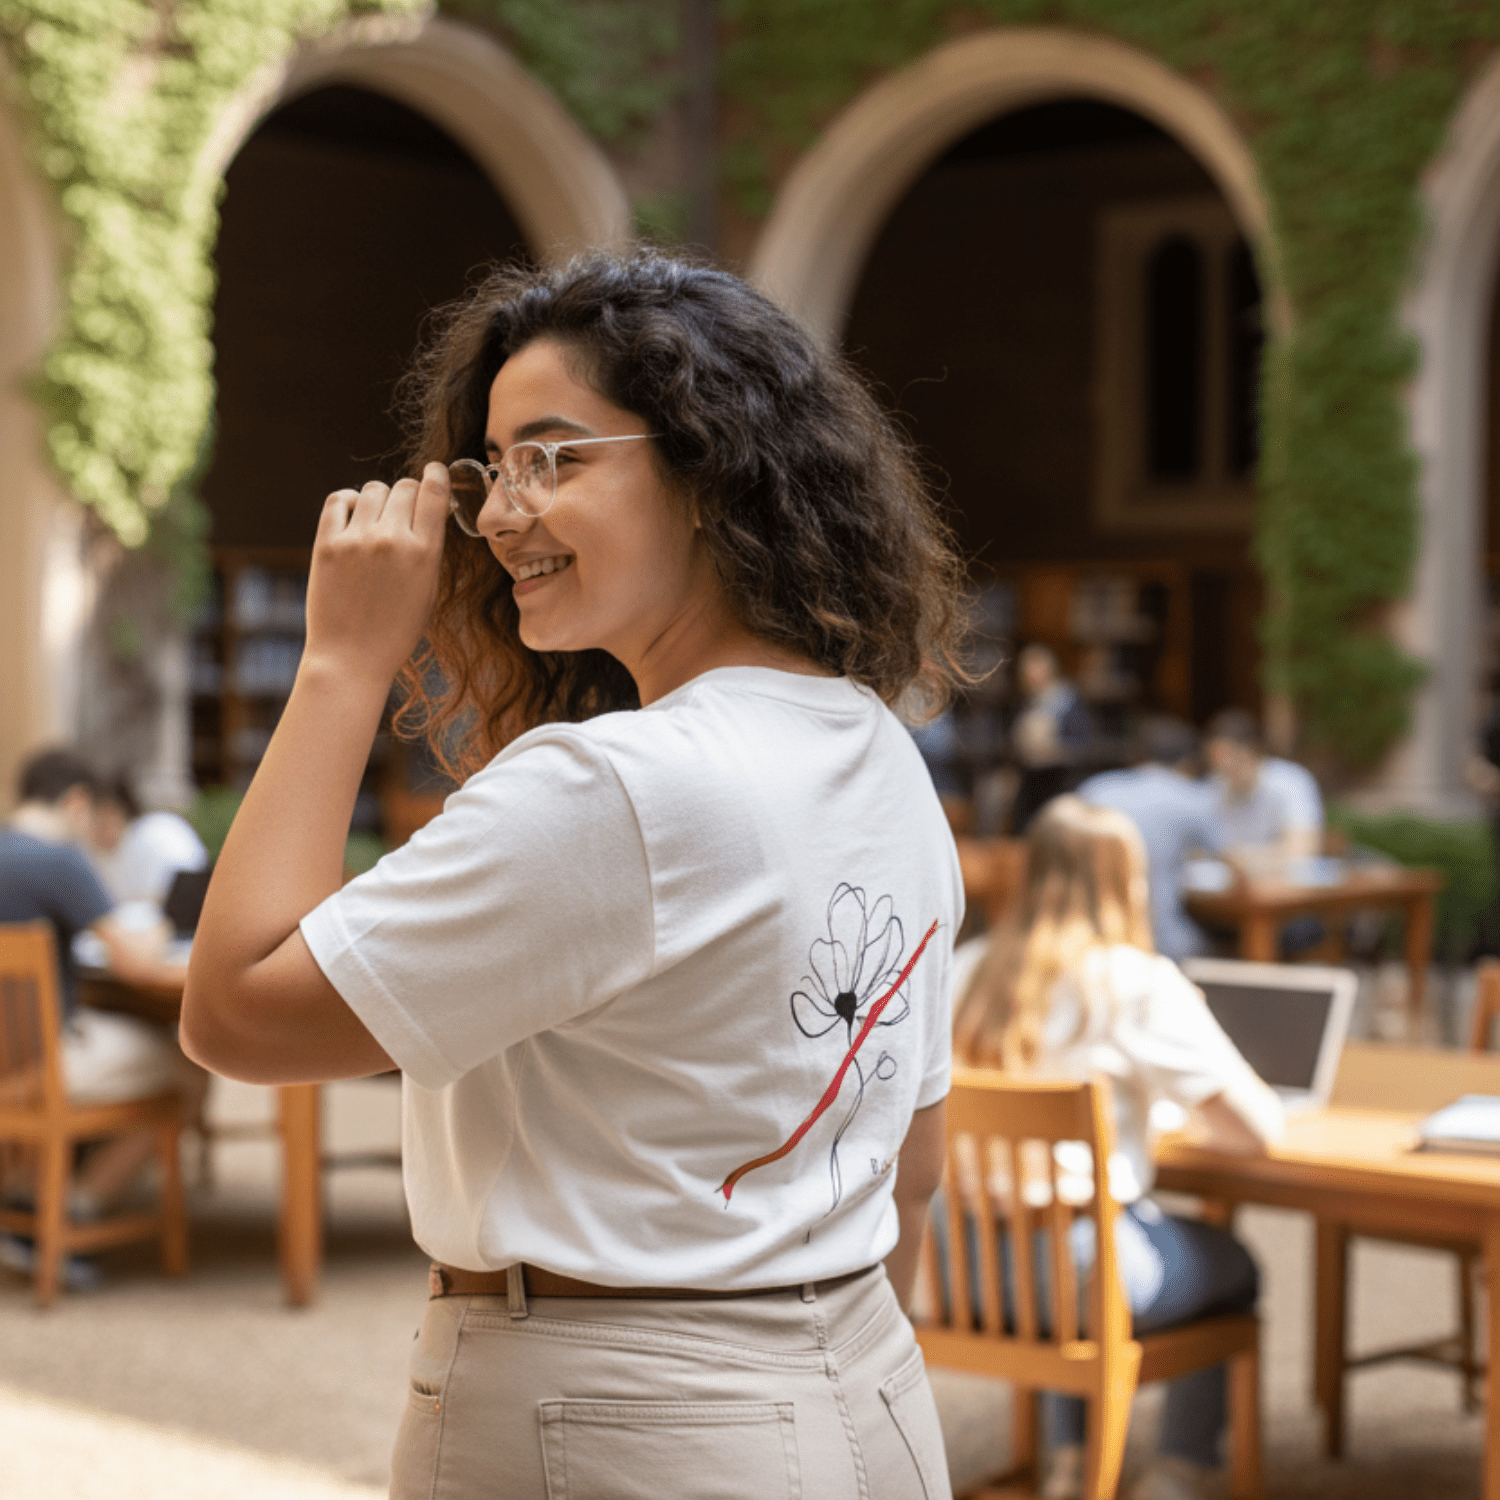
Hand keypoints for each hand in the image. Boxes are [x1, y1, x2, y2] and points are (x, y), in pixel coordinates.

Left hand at [305, 464, 448, 684]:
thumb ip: (428, 549)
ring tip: (375, 520)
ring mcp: (357, 540)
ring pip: (372, 489)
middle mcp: (392, 540)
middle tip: (402, 511)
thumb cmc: (395, 630)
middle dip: (407, 494)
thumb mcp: (428, 590)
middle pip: (403, 487)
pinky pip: (339, 500)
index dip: (435, 475)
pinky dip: (348, 503)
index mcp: (424, 553)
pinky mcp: (327, 544)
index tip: (434, 471)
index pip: (434, 491)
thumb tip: (425, 510)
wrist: (351, 657)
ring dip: (377, 498)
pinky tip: (352, 518)